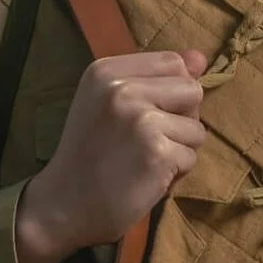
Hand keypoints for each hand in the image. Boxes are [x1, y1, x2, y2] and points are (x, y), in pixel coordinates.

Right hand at [14, 49, 206, 262]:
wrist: (62, 205)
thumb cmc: (90, 154)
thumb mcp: (109, 103)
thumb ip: (155, 78)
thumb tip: (200, 58)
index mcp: (107, 71)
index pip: (173, 62)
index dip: (171, 93)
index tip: (142, 115)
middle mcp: (122, 89)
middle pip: (192, 90)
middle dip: (180, 119)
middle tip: (145, 141)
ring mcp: (141, 120)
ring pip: (196, 128)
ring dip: (179, 149)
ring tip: (144, 160)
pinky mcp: (157, 153)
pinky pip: (191, 157)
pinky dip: (176, 173)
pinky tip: (147, 177)